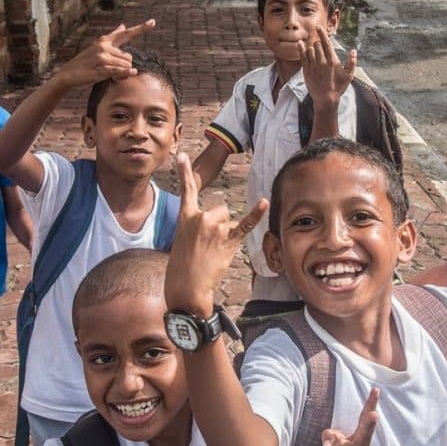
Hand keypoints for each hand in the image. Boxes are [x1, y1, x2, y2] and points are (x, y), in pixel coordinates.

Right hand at [55, 19, 155, 88]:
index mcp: (104, 41)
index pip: (125, 34)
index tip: (153, 22)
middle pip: (129, 57)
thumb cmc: (86, 61)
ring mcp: (103, 57)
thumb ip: (113, 37)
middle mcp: (104, 46)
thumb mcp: (98, 47)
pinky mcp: (102, 68)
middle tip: (112, 70)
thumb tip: (123, 25)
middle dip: (124, 65)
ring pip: (126, 65)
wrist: (69, 73)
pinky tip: (132, 72)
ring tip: (108, 74)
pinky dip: (126, 72)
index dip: (141, 28)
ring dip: (121, 72)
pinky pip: (120, 70)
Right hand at [164, 153, 267, 311]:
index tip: (182, 155)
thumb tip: (217, 226)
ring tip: (215, 252)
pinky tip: (264, 202)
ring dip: (227, 234)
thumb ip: (195, 228)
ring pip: (230, 220)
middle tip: (208, 247)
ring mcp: (215, 228)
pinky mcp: (228, 240)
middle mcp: (200, 218)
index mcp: (185, 218)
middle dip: (220, 225)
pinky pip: (245, 224)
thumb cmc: (182, 270)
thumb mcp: (181, 242)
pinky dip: (256, 214)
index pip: (186, 190)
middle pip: (221, 209)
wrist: (186, 290)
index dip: (184, 171)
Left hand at [298, 27, 356, 109]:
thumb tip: (353, 51)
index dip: (322, 33)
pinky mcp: (306, 70)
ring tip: (316, 51)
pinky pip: (303, 56)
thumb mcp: (349, 76)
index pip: (326, 43)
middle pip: (317, 45)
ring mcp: (313, 66)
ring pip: (310, 49)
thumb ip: (351, 63)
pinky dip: (301, 48)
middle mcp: (321, 62)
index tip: (319, 27)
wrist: (325, 99)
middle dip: (319, 43)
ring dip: (312, 47)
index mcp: (332, 61)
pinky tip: (300, 43)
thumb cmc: (338, 87)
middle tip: (321, 46)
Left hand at [321, 388, 378, 445]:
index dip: (371, 404)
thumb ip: (330, 435)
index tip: (376, 389)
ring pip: (338, 445)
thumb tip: (329, 443)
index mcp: (361, 438)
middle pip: (366, 433)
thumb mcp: (333, 442)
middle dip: (370, 423)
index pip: (365, 418)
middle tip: (375, 415)